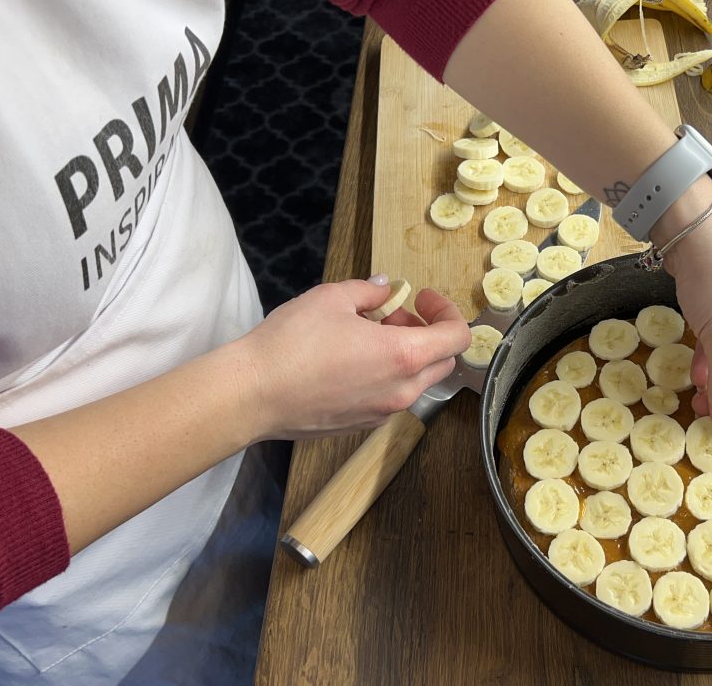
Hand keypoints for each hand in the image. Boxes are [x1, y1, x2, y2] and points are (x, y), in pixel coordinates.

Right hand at [238, 280, 470, 440]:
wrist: (253, 394)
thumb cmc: (292, 342)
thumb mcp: (332, 298)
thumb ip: (368, 291)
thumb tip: (384, 287)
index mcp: (404, 356)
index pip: (458, 337)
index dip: (447, 312)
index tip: (422, 299)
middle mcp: (401, 390)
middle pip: (442, 361)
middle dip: (427, 333)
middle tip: (393, 315)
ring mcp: (383, 412)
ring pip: (417, 382)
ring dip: (407, 355)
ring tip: (367, 335)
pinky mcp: (362, 425)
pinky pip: (391, 397)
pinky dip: (387, 375)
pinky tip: (352, 360)